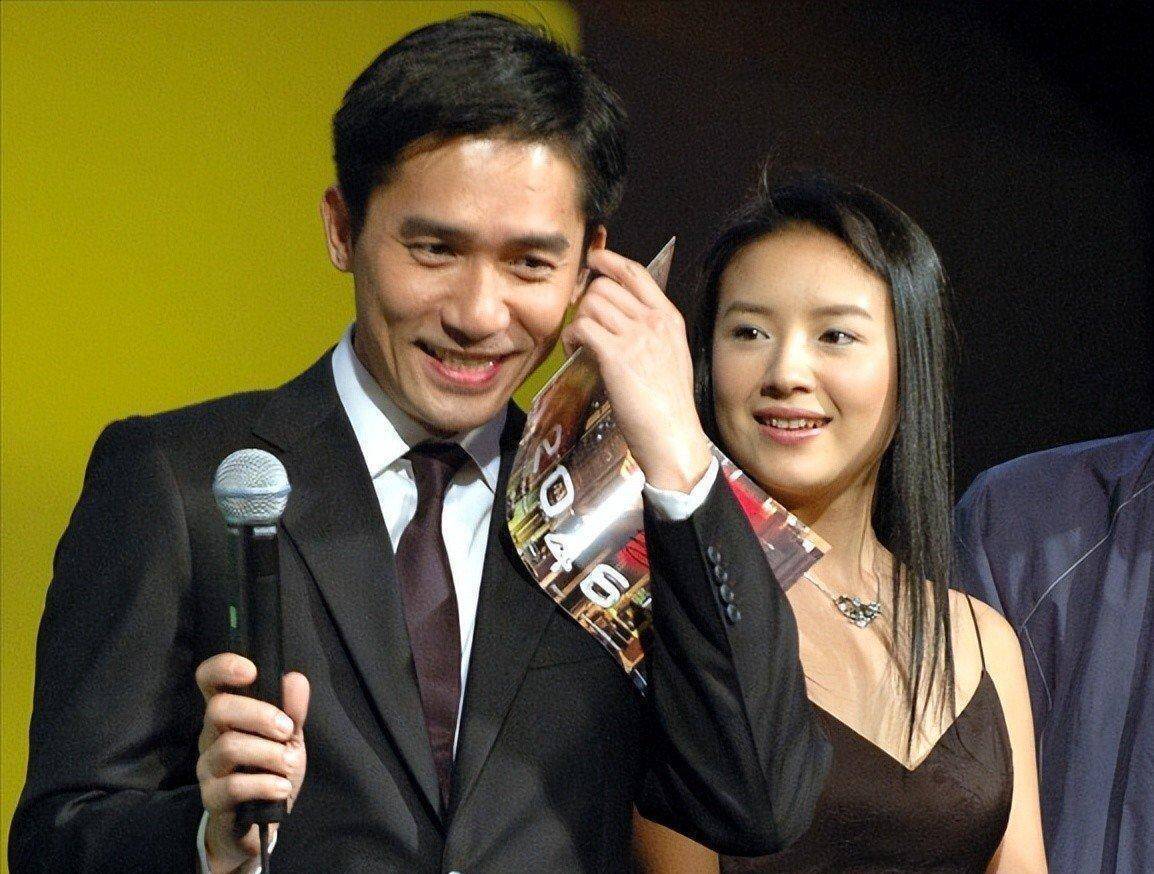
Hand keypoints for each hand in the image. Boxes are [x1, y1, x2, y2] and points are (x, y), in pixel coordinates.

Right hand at [196, 653, 309, 872]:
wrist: (262, 821)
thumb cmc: (272, 769)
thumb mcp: (289, 737)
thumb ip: (293, 710)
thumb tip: (295, 679)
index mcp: (228, 714)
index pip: (208, 679)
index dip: (223, 667)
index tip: (251, 670)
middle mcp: (211, 736)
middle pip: (217, 709)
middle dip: (260, 715)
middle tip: (287, 730)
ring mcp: (208, 768)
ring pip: (229, 747)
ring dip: (269, 754)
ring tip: (288, 765)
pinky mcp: (212, 799)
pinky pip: (233, 786)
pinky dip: (265, 785)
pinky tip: (281, 788)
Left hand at [562, 248, 711, 491]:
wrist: (672, 435)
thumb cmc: (669, 405)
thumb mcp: (671, 357)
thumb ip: (651, 333)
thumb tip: (621, 320)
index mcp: (669, 319)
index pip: (636, 273)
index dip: (610, 261)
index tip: (594, 260)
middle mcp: (654, 322)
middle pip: (605, 286)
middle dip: (586, 301)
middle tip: (582, 321)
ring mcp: (636, 337)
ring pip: (591, 304)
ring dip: (577, 320)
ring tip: (578, 342)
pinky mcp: (616, 356)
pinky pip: (582, 327)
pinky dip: (571, 337)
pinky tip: (573, 350)